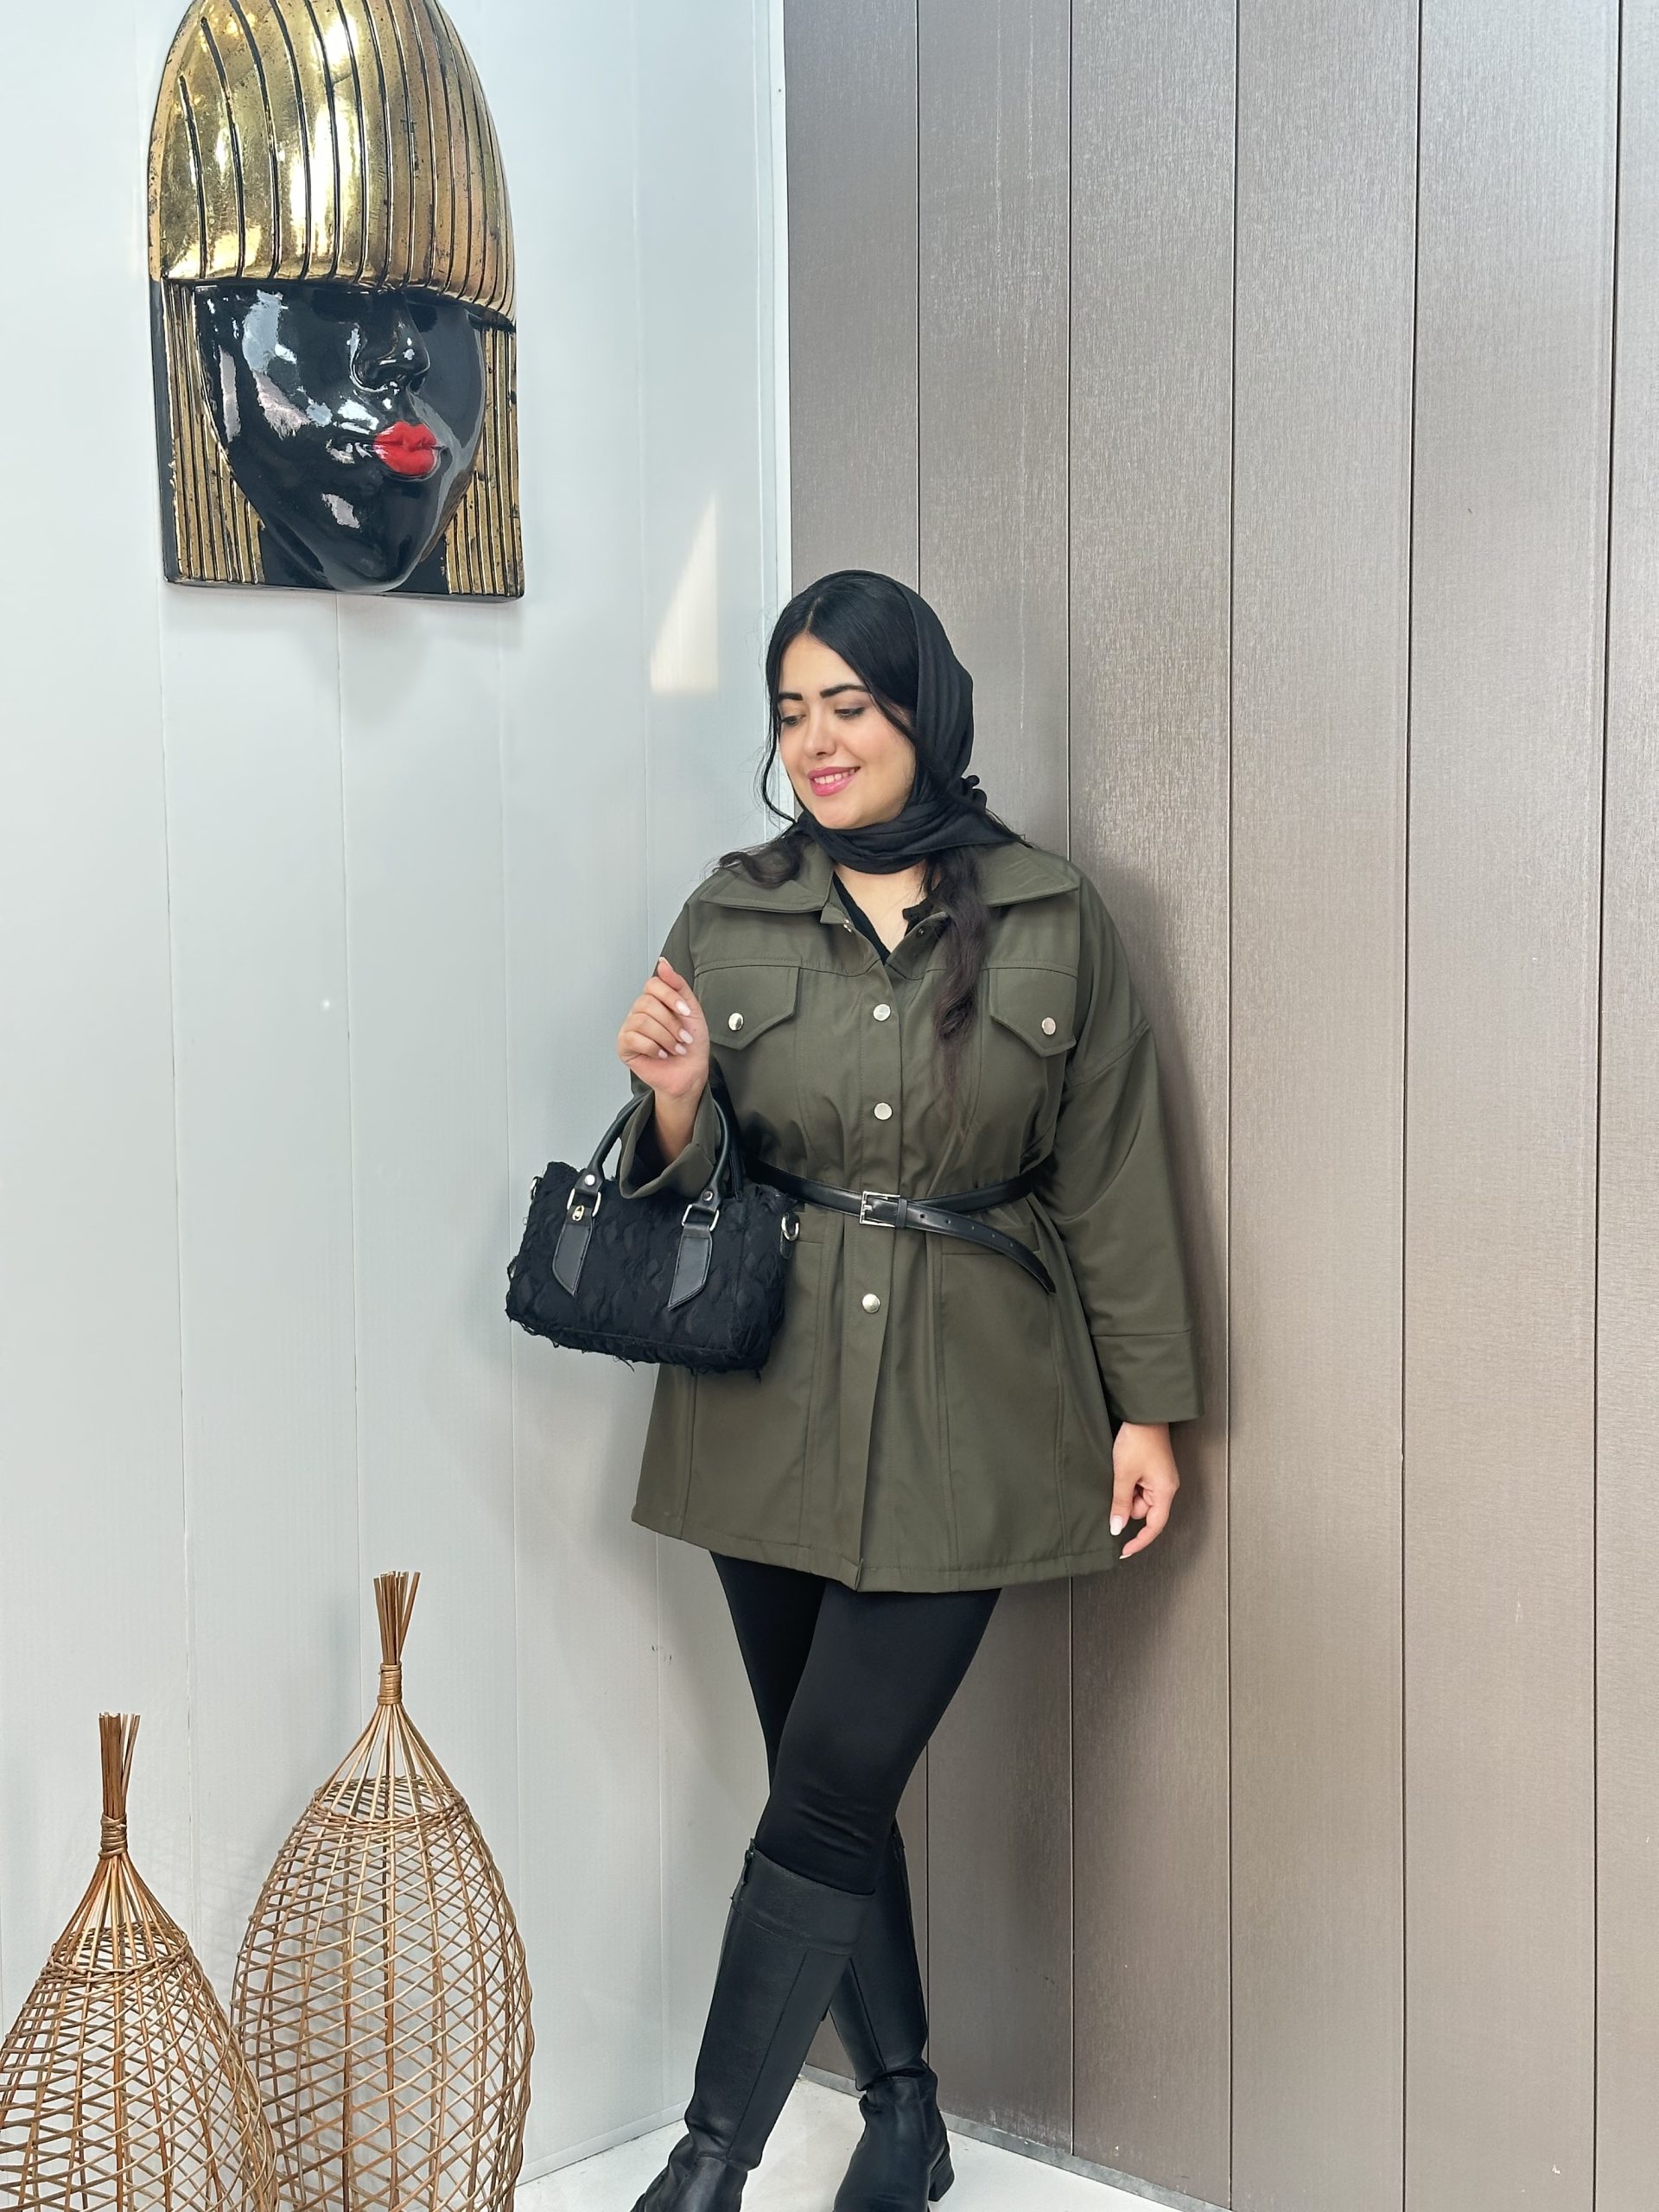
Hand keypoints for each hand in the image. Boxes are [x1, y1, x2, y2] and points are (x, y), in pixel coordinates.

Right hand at [617, 956, 709, 1102]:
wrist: (690, 1073)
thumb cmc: (691, 1045)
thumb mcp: (691, 1011)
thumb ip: (677, 985)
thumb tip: (663, 964)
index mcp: (655, 1001)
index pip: (653, 984)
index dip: (670, 997)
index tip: (685, 1012)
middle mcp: (640, 1012)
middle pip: (647, 1003)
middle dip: (671, 1023)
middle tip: (683, 1037)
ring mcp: (630, 1028)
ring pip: (641, 1021)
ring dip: (665, 1037)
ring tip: (675, 1048)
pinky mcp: (624, 1046)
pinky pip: (633, 1038)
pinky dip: (653, 1048)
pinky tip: (661, 1054)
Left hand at [1110, 1421, 1179, 1558]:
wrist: (1144, 1414)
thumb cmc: (1139, 1439)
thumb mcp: (1124, 1474)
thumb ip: (1120, 1503)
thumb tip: (1117, 1527)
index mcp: (1165, 1491)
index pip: (1154, 1526)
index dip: (1140, 1541)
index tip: (1125, 1550)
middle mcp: (1167, 1487)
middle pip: (1144, 1511)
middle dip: (1127, 1504)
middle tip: (1116, 1485)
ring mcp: (1160, 1479)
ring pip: (1139, 1499)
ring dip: (1126, 1491)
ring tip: (1120, 1470)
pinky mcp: (1153, 1471)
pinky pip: (1139, 1487)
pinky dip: (1128, 1483)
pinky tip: (1122, 1470)